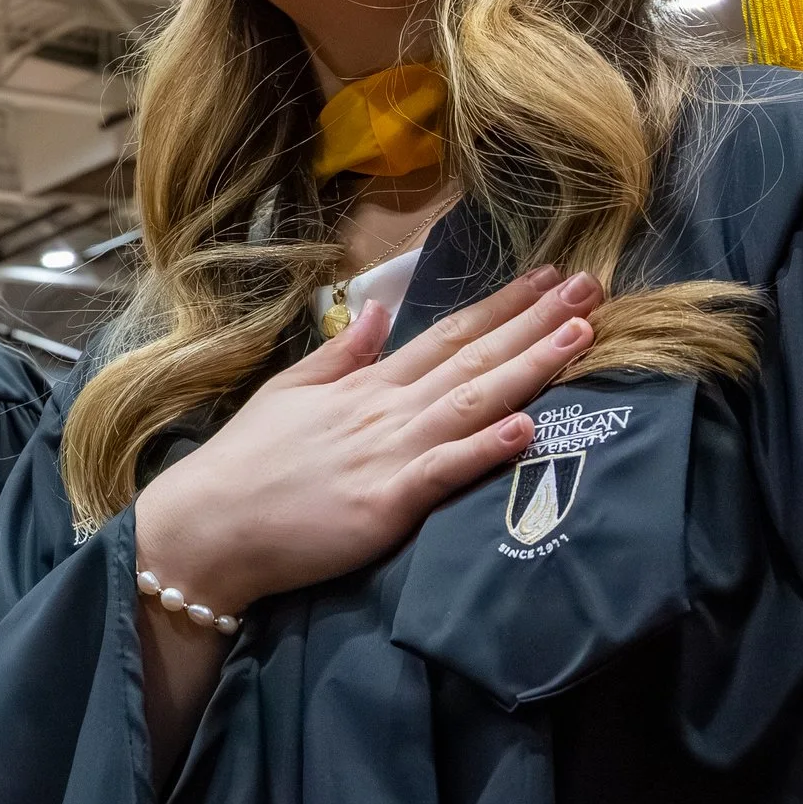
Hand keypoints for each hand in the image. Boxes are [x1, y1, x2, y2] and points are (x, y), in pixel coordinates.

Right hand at [137, 267, 601, 616]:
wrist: (210, 525)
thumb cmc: (246, 463)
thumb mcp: (289, 391)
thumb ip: (341, 352)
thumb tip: (380, 309)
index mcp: (367, 384)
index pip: (448, 335)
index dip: (504, 306)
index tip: (549, 278)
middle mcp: (387, 410)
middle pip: (475, 358)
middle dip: (537, 322)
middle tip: (593, 287)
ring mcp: (389, 453)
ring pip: (473, 402)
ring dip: (530, 367)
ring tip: (580, 336)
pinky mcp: (387, 502)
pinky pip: (445, 469)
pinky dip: (487, 447)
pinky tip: (528, 425)